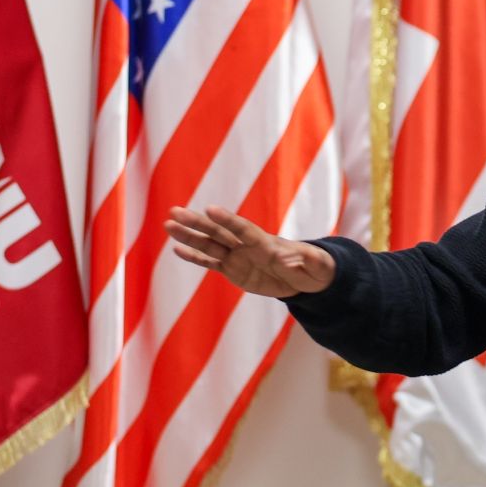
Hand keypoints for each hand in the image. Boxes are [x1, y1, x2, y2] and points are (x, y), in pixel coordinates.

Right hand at [166, 205, 336, 297]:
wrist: (306, 277)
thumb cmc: (315, 268)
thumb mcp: (318, 265)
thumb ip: (309, 260)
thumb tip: (299, 258)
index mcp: (266, 244)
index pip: (244, 230)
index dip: (228, 220)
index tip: (210, 210)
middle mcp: (247, 246)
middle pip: (219, 233)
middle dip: (197, 223)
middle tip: (174, 211)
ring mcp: (238, 257)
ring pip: (209, 245)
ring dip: (189, 236)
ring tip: (168, 225)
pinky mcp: (234, 270)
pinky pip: (211, 263)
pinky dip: (194, 257)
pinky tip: (176, 249)